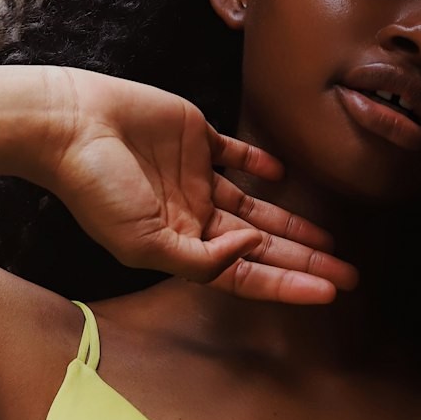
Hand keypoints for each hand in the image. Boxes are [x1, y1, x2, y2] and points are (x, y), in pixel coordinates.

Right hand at [41, 68, 357, 302]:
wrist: (71, 125)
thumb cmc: (97, 188)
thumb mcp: (143, 242)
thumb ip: (200, 257)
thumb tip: (250, 250)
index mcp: (180, 244)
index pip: (246, 275)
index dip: (287, 285)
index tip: (328, 294)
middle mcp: (193, 214)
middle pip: (261, 245)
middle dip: (304, 262)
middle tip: (349, 275)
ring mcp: (196, 177)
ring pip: (258, 207)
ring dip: (293, 223)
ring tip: (330, 241)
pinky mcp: (198, 137)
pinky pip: (237, 155)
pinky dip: (261, 165)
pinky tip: (284, 176)